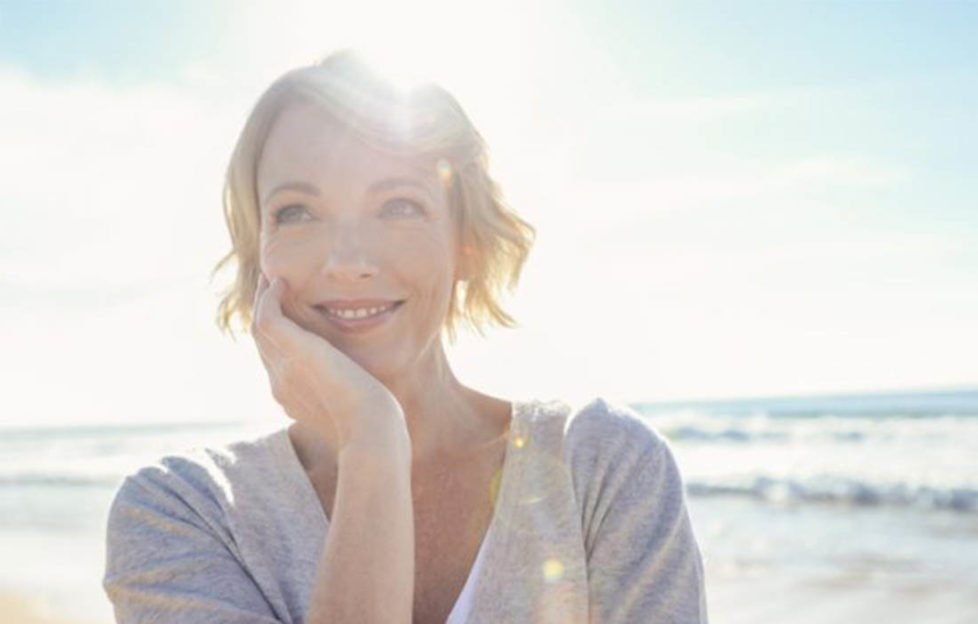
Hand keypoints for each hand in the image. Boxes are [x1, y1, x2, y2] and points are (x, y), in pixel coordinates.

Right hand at [251, 274, 408, 453]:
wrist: (370, 428)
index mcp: (292, 396)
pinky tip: (283, 282)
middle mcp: (280, 383)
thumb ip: (344, 392)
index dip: (277, 334)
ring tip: (272, 277)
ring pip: (259, 326)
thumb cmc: (372, 421)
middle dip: (264, 311)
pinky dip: (270, 298)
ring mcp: (283, 369)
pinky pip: (268, 318)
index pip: (274, 359)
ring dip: (262, 298)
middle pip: (262, 340)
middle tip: (271, 284)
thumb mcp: (352, 404)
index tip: (286, 312)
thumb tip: (354, 384)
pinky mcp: (294, 353)